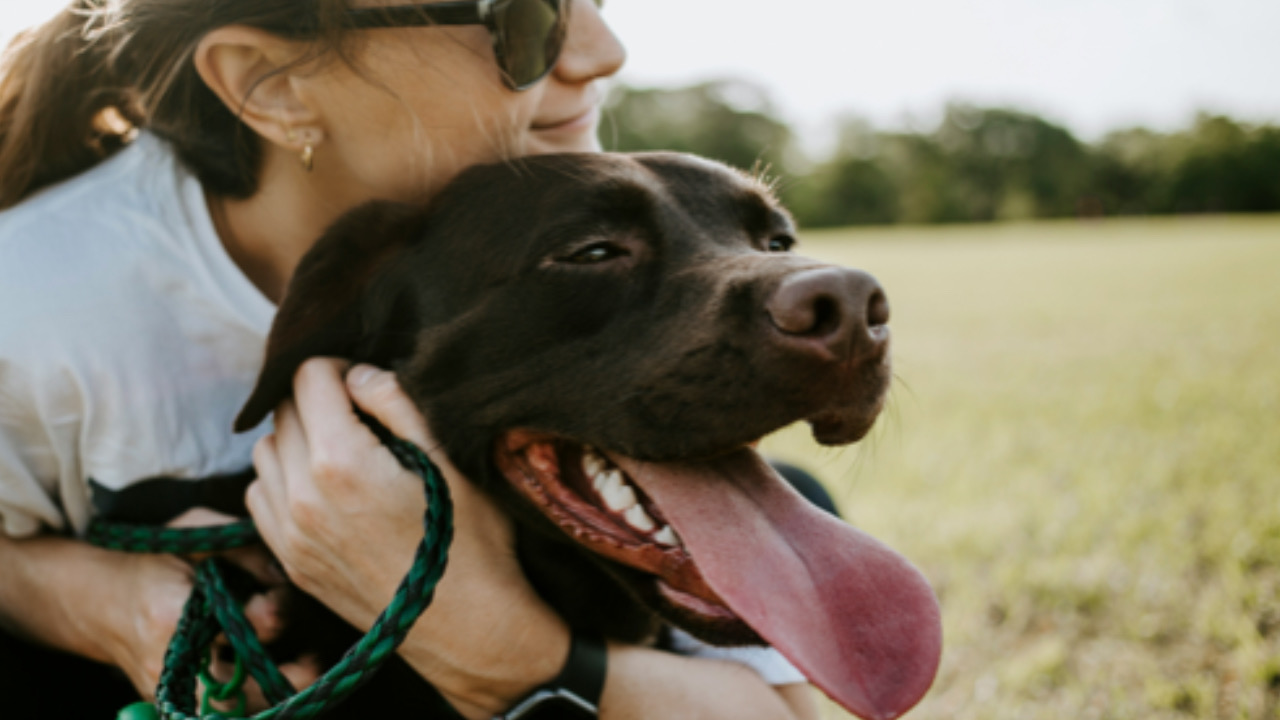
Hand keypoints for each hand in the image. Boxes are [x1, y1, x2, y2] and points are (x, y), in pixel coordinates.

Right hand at [102, 509, 317, 708]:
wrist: (100, 600)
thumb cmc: (155, 559)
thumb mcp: (195, 533)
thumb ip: (244, 550)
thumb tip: (286, 574)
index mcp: (171, 616)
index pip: (233, 628)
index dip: (268, 615)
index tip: (279, 600)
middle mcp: (170, 663)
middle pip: (233, 693)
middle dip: (280, 679)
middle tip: (314, 661)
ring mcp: (170, 690)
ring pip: (230, 712)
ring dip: (272, 696)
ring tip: (307, 669)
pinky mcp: (174, 702)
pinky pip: (220, 712)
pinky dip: (254, 700)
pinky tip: (280, 678)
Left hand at [246, 359, 568, 717]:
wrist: (469, 627)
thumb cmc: (471, 541)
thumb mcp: (448, 458)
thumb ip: (396, 403)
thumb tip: (358, 375)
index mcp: (341, 461)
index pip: (308, 377)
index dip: (339, 367)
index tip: (366, 383)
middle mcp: (302, 495)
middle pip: (283, 410)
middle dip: (317, 399)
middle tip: (360, 414)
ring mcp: (291, 533)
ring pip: (264, 451)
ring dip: (296, 438)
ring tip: (342, 450)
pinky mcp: (291, 561)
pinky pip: (261, 497)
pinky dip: (283, 479)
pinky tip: (324, 488)